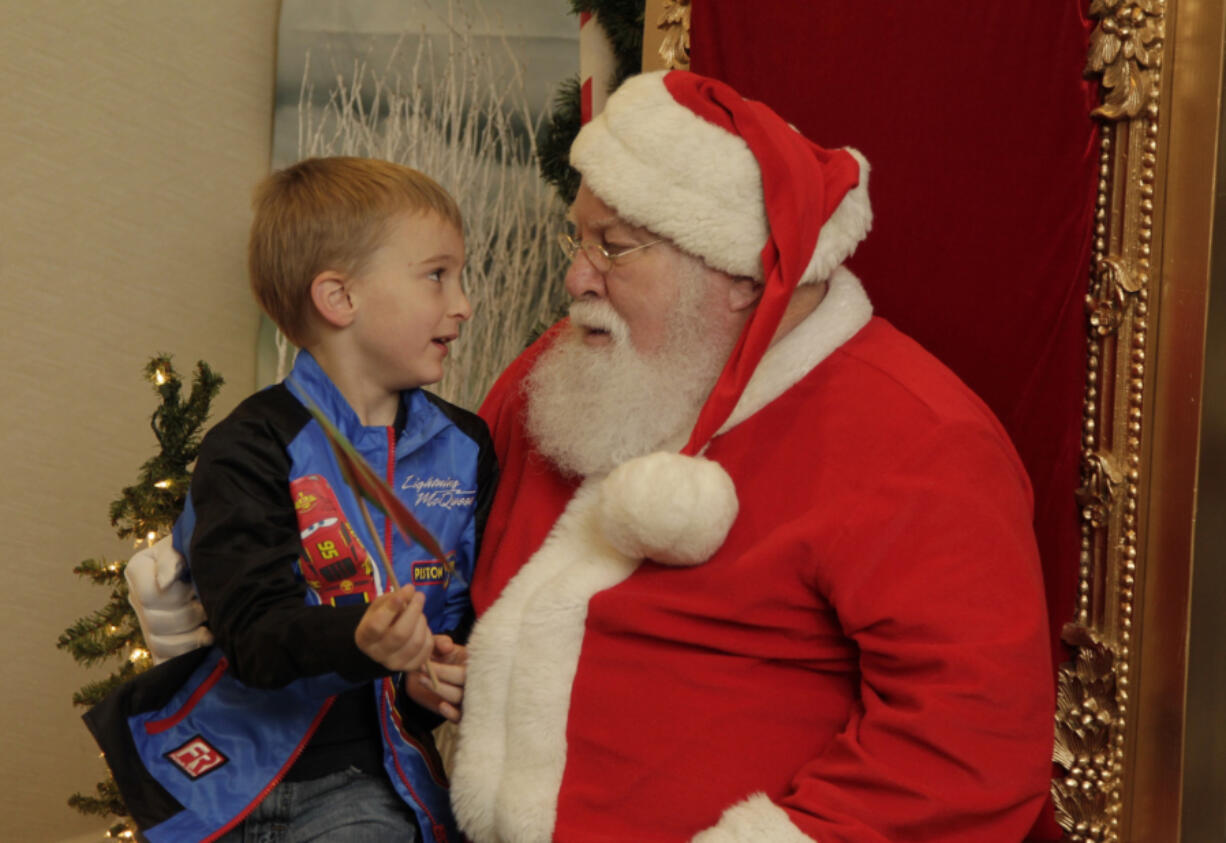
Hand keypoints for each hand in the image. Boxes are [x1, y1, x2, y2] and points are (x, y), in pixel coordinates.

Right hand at [126, 536, 213, 662]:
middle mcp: (137, 598)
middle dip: (189, 616)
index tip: (195, 587)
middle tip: (208, 606)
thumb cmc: (201, 551)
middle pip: (155, 622)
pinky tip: (203, 646)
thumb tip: (165, 582)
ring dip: (191, 638)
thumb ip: (172, 558)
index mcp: (138, 570)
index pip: (150, 596)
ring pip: (158, 644)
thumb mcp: (187, 544)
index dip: (178, 595)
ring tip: (209, 626)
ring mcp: (147, 623)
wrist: (217, 565)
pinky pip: (163, 660)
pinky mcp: (160, 644)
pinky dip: (184, 656)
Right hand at [355, 585, 432, 673]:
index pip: (377, 625)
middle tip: (419, 596)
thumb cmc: (381, 619)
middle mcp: (377, 654)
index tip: (406, 590)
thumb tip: (410, 591)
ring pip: (416, 642)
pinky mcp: (410, 667)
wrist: (382, 642)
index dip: (392, 607)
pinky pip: (426, 649)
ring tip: (418, 613)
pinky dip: (428, 634)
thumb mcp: (380, 605)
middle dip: (414, 611)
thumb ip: (393, 598)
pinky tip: (421, 627)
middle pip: (400, 634)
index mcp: (364, 637)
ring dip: (422, 622)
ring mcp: (394, 663)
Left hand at [406, 635, 466, 722]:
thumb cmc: (436, 656)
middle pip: (465, 686)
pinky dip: (453, 714)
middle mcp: (476, 681)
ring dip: (441, 691)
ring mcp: (469, 697)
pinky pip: (461, 717)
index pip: (464, 671)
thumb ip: (441, 642)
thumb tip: (447, 646)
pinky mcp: (461, 711)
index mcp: (474, 663)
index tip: (428, 664)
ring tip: (422, 680)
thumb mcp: (438, 645)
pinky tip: (442, 706)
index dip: (446, 671)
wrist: (425, 673)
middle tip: (422, 672)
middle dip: (441, 680)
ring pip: (461, 699)